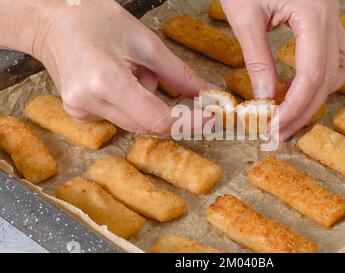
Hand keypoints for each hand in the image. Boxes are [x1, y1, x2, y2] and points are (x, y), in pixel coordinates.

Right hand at [11, 0, 215, 133]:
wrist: (50, 19)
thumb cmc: (95, 19)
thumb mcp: (145, 42)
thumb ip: (179, 74)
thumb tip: (208, 93)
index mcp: (105, 82)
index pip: (158, 120)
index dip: (189, 123)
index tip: (211, 119)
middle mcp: (89, 104)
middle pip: (148, 124)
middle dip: (169, 108)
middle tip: (177, 87)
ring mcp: (80, 112)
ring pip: (136, 121)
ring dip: (147, 100)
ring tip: (130, 68)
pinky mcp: (79, 114)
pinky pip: (121, 117)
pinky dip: (131, 101)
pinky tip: (116, 77)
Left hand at [220, 0, 344, 140]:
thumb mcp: (244, 14)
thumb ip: (257, 58)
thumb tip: (266, 97)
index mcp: (314, 13)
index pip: (312, 74)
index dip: (295, 106)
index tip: (274, 126)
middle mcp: (331, 17)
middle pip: (328, 78)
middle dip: (303, 110)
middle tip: (278, 131)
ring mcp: (333, 18)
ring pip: (342, 69)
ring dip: (318, 95)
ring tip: (288, 111)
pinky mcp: (325, 20)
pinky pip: (337, 55)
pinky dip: (321, 77)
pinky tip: (297, 86)